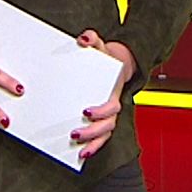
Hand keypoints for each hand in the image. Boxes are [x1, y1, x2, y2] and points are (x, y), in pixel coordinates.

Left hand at [72, 29, 136, 159]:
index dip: (101, 112)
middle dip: (92, 132)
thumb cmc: (106, 57)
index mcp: (113, 91)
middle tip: (74, 133)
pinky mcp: (100, 120)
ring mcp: (107, 115)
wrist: (117, 63)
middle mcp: (112, 106)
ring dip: (92, 143)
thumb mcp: (99, 46)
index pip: (112, 106)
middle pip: (107, 125)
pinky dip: (93, 147)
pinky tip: (80, 152)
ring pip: (104, 135)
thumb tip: (84, 38)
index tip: (85, 112)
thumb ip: (92, 39)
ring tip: (78, 147)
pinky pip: (99, 138)